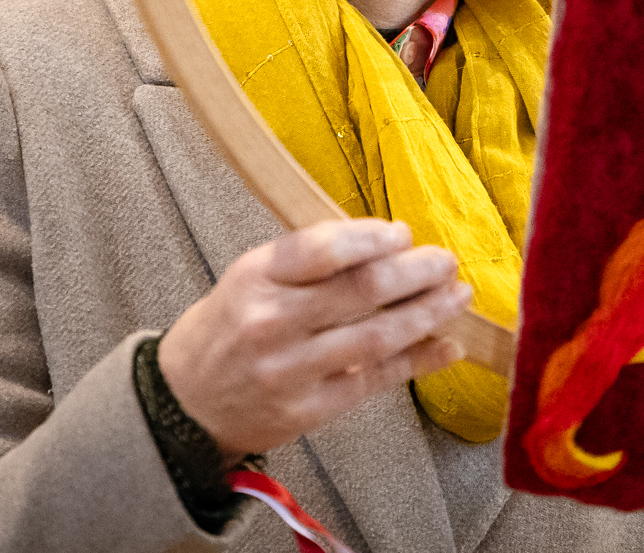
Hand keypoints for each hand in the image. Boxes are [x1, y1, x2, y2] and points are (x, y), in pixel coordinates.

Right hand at [157, 218, 471, 457]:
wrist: (186, 404)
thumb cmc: (227, 329)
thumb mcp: (250, 277)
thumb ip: (308, 260)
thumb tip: (385, 242)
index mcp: (255, 277)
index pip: (322, 249)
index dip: (371, 238)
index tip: (402, 233)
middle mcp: (272, 323)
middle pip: (360, 291)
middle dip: (415, 272)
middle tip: (445, 261)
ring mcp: (292, 371)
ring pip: (377, 336)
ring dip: (427, 314)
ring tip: (457, 296)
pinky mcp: (310, 410)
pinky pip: (375, 380)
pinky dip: (417, 361)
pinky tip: (446, 346)